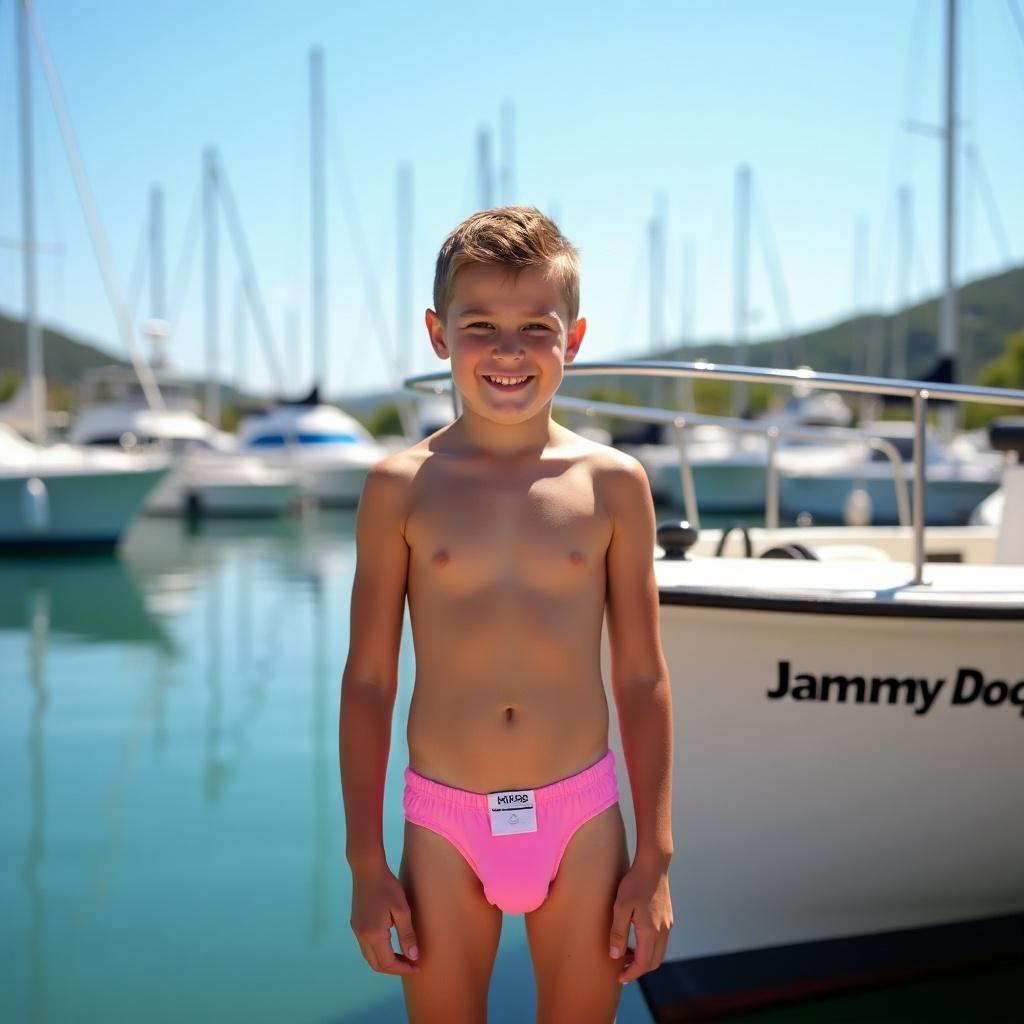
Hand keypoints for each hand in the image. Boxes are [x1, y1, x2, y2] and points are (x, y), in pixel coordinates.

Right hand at [350, 862, 420, 974]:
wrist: (367, 869)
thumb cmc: (387, 886)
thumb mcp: (402, 910)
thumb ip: (407, 935)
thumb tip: (413, 956)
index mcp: (373, 935)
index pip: (388, 963)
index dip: (403, 968)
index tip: (417, 967)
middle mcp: (362, 937)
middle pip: (377, 965)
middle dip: (395, 968)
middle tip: (412, 964)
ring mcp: (356, 931)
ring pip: (370, 957)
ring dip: (386, 962)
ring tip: (404, 956)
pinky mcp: (356, 924)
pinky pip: (366, 947)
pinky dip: (379, 952)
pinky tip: (390, 945)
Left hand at [608, 860, 672, 983]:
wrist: (653, 864)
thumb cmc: (634, 883)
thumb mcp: (620, 907)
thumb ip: (618, 932)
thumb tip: (615, 956)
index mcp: (651, 931)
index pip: (644, 964)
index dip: (631, 974)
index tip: (619, 978)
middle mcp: (663, 931)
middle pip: (654, 962)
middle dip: (638, 969)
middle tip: (622, 969)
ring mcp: (667, 924)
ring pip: (659, 952)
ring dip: (644, 959)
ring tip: (626, 955)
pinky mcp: (667, 917)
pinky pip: (660, 941)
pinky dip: (649, 948)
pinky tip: (636, 939)